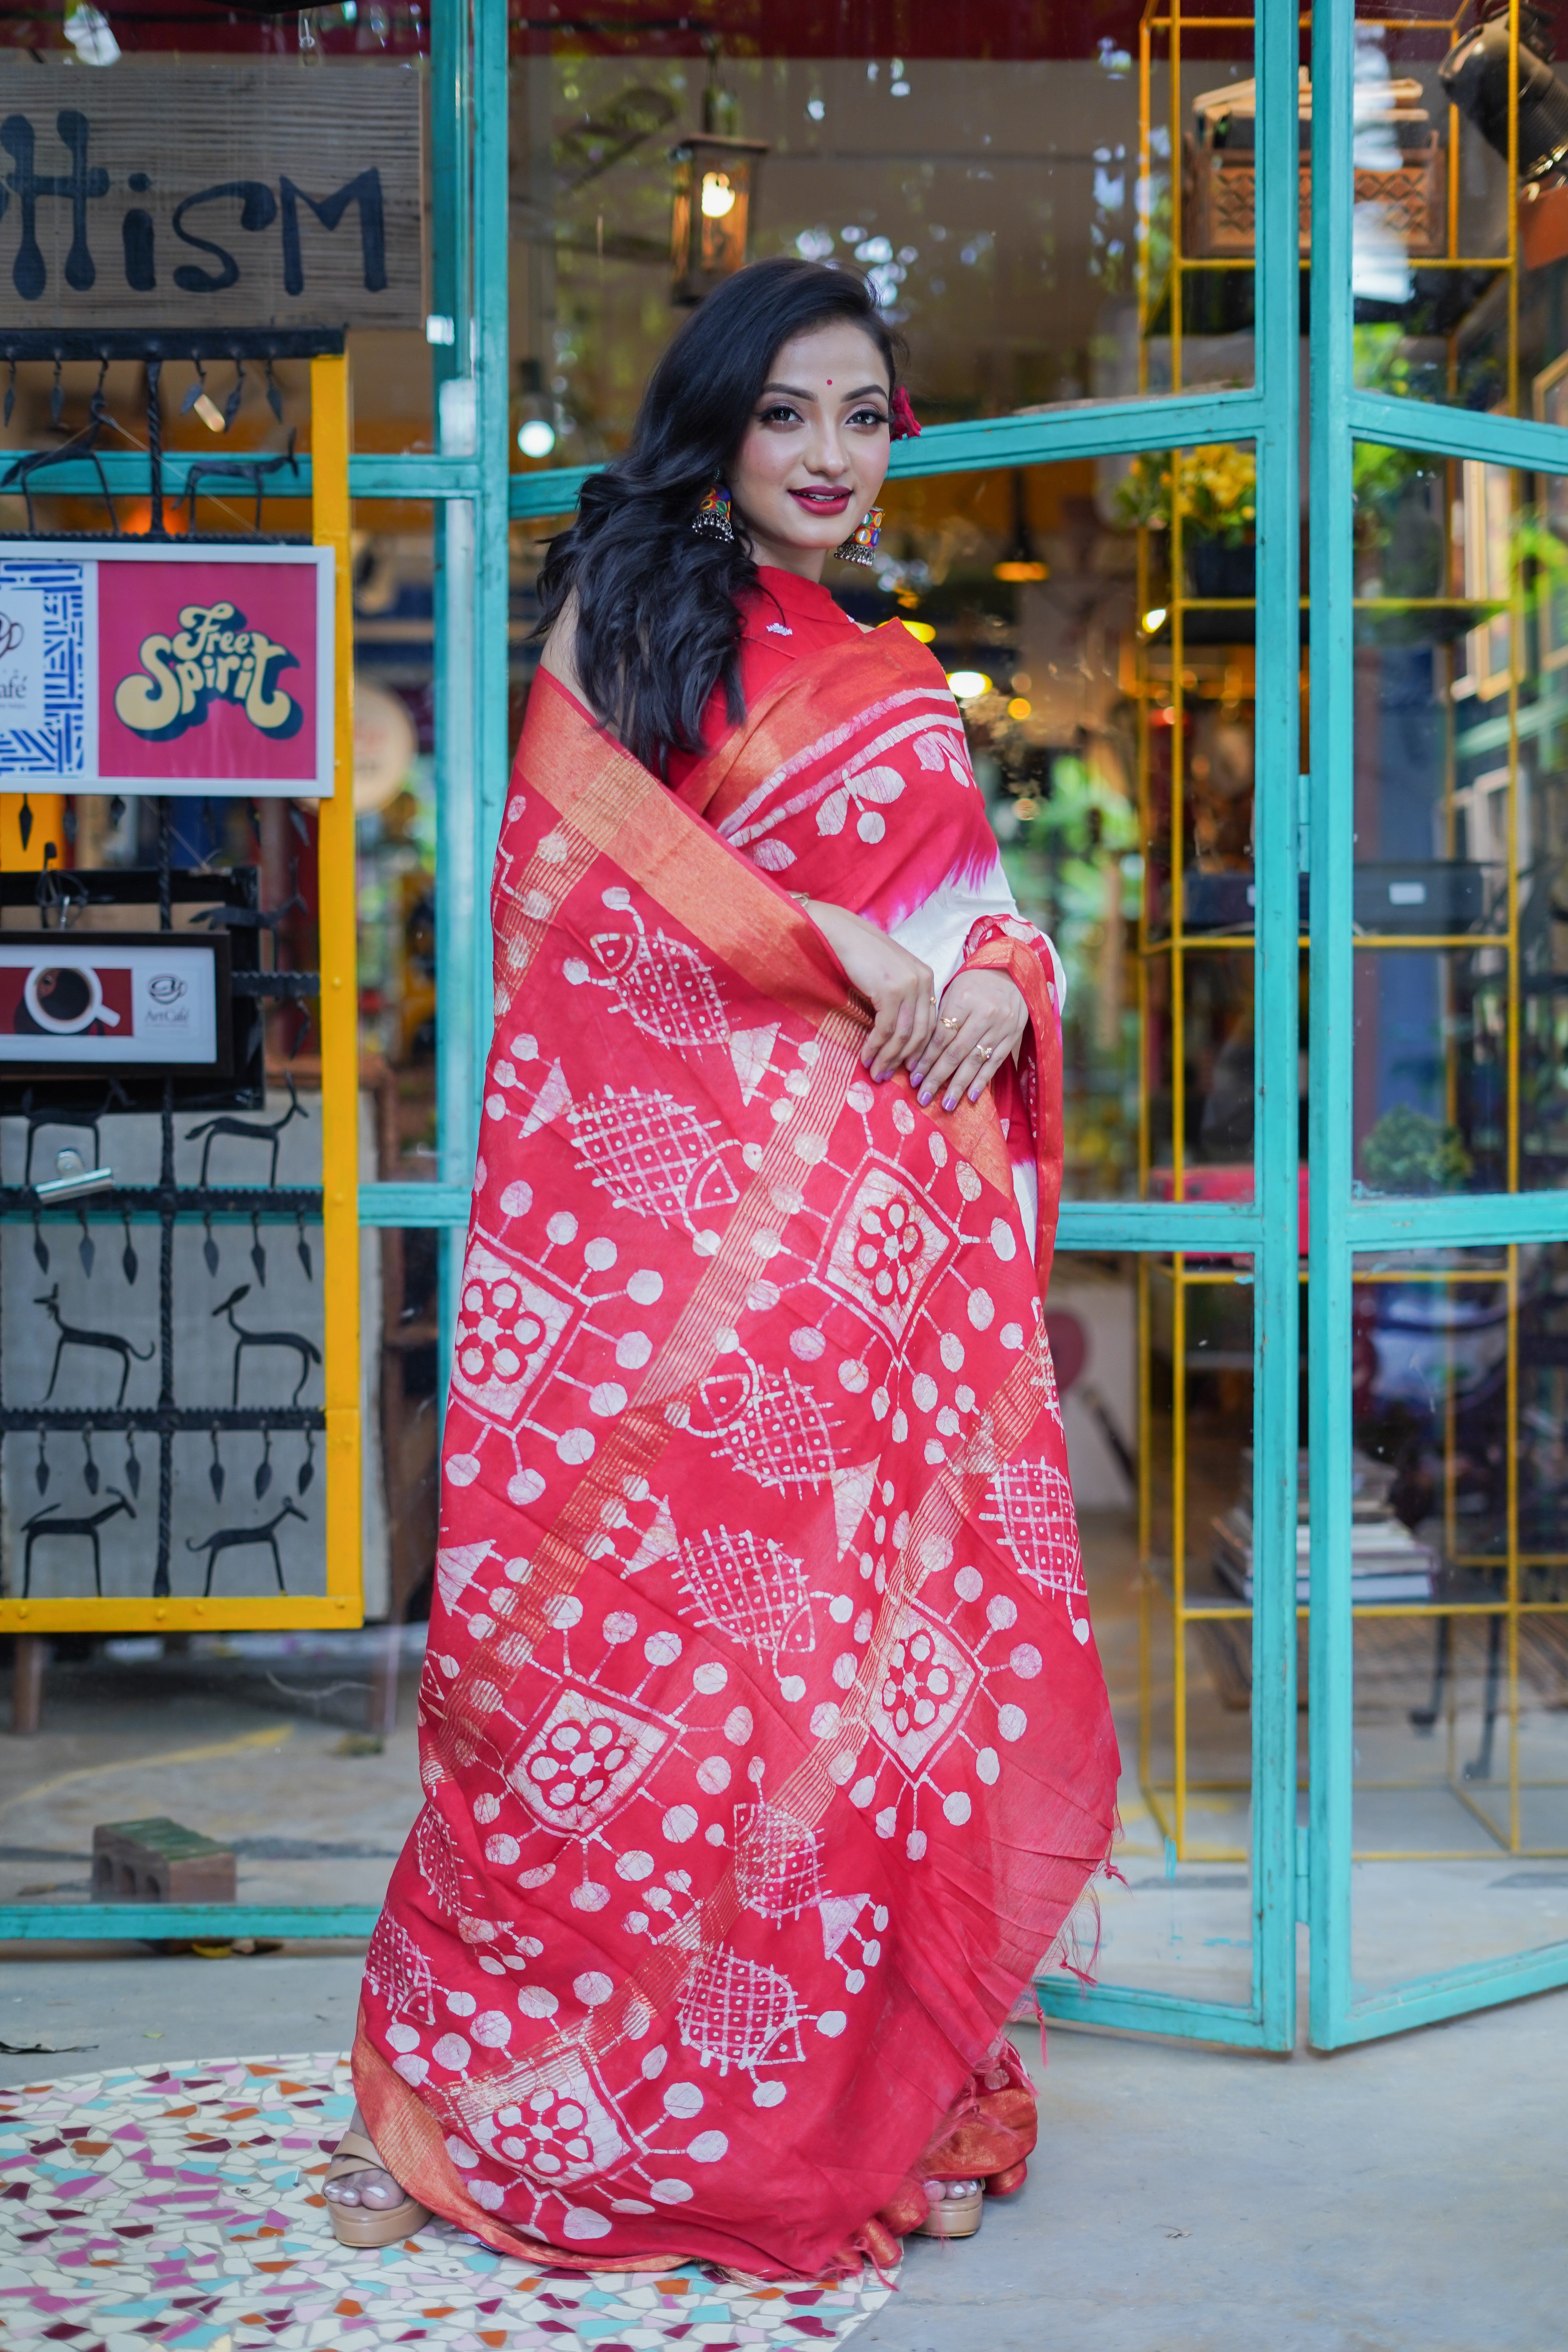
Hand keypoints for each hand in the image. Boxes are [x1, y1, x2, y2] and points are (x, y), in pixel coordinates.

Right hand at [798, 897, 937, 1079]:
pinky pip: (886, 1029)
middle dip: (903, 1060)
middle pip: (920, 1033)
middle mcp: (923, 980)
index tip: (906, 1069)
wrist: (837, 932)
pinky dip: (876, 1047)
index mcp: (926, 977)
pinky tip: (866, 1056)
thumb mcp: (888, 976)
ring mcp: (908, 984)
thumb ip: (899, 999)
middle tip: (887, 1077)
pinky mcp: (890, 989)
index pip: (930, 1023)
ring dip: (888, 1058)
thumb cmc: (858, 954)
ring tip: (876, 1073)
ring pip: (904, 1034)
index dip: (918, 1050)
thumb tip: (897, 1037)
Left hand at [911, 970, 1029, 1110]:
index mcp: (963, 1000)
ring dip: (959, 1085)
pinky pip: (996, 1063)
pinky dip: (983, 1081)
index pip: (941, 1036)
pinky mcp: (1012, 1036)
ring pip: (975, 1061)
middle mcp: (983, 1015)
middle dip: (937, 1077)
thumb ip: (940, 1019)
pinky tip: (972, 1097)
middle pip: (956, 1052)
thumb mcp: (953, 992)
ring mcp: (1000, 1027)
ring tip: (946, 1105)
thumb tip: (918, 1053)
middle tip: (923, 1097)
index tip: (912, 1078)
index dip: (926, 1059)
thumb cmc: (974, 984)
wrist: (1012, 973)